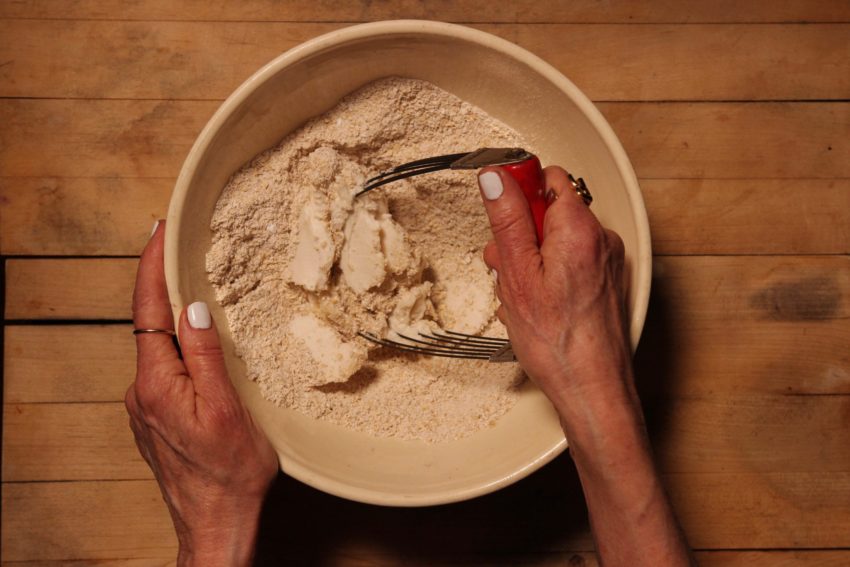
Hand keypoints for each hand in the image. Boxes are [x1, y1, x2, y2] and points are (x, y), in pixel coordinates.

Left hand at [126, 221, 278, 566]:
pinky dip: (179, 345)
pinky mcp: (158, 417)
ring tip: (197, 285)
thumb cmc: (229, 474)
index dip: (152, 267)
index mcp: (156, 385)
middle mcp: (142, 392)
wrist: (217, 524)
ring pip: (159, 348)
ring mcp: (147, 407)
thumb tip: (192, 308)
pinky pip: (166, 368)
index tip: (160, 232)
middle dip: (163, 282)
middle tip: (180, 246)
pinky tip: (199, 340)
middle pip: (149, 324)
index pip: (147, 311)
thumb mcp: (227, 409)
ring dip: (173, 315)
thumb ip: (205, 356)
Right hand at [477, 165, 632, 413]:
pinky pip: (568, 264)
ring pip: (555, 242)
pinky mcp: (604, 283)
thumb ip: (508, 220)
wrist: (592, 390)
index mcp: (580, 230)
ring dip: (530, 263)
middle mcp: (601, 240)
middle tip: (508, 271)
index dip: (518, 193)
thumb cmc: (559, 344)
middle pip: (549, 213)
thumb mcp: (518, 275)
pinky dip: (548, 278)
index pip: (547, 177)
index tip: (502, 215)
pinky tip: (537, 307)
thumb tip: (497, 178)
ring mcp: (606, 263)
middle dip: (520, 238)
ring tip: (521, 297)